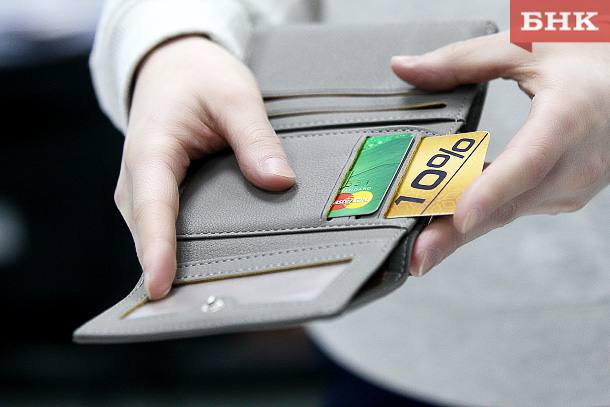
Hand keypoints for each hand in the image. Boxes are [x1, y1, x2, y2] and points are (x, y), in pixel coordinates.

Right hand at [115, 36, 294, 298]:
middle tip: (198, 310)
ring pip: (153, 235)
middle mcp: (137, 177)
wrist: (173, 66)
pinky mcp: (155, 194)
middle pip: (149, 232)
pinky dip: (179, 249)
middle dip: (168, 270)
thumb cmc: (199, 77)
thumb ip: (255, 139)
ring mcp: (142, 189)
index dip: (157, 248)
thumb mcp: (235, 97)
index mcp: (150, 150)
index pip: (153, 207)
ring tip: (204, 300)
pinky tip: (206, 268)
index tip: (161, 285)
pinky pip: (163, 228)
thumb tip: (278, 182)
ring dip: (174, 264)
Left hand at [391, 32, 609, 275]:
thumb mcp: (525, 45)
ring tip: (417, 249)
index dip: (493, 190)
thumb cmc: (589, 57)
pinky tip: (444, 224)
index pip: (529, 161)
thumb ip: (460, 60)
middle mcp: (578, 161)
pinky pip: (516, 208)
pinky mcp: (567, 194)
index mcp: (569, 116)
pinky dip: (480, 216)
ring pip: (509, 212)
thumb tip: (403, 68)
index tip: (460, 217)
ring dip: (461, 232)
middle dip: (457, 234)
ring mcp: (575, 185)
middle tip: (416, 257)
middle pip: (510, 204)